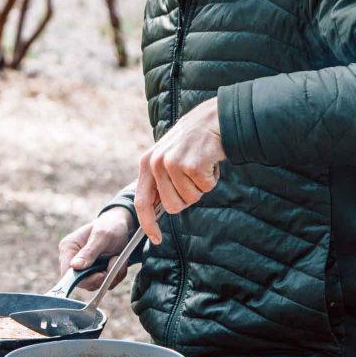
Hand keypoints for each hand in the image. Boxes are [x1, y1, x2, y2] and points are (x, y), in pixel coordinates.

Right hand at [58, 206, 134, 291]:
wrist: (123, 226)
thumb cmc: (110, 226)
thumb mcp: (101, 236)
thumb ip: (89, 252)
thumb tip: (74, 266)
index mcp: (68, 248)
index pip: (68, 273)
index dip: (83, 279)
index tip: (101, 274)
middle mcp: (73, 260)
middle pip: (82, 283)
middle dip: (101, 277)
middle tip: (113, 262)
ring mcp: (85, 268)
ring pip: (95, 285)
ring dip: (111, 276)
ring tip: (117, 258)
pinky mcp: (95, 273)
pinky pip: (105, 284)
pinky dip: (115, 276)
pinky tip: (118, 262)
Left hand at [135, 97, 224, 243]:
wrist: (214, 118)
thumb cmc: (193, 142)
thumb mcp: (168, 157)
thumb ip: (161, 181)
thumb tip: (158, 210)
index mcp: (147, 163)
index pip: (141, 202)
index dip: (148, 223)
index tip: (155, 238)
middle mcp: (155, 163)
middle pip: (172, 206)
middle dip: (187, 198)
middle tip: (194, 179)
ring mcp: (172, 163)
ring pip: (190, 199)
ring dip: (201, 187)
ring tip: (201, 166)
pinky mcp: (191, 165)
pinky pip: (206, 188)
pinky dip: (212, 179)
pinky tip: (209, 162)